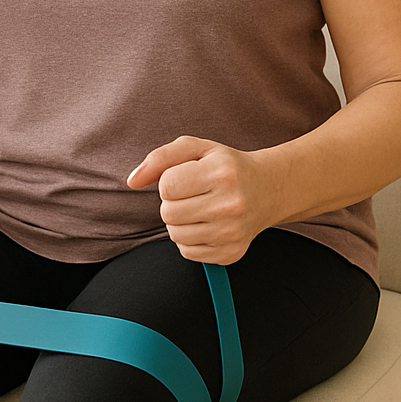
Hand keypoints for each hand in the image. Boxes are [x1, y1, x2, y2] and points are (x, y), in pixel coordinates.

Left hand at [127, 135, 272, 265]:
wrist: (268, 189)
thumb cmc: (226, 166)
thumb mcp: (196, 149)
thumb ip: (160, 158)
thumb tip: (132, 181)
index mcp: (222, 173)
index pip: (167, 185)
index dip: (169, 181)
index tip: (186, 177)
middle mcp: (230, 204)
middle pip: (168, 212)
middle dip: (172, 202)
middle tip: (193, 194)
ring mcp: (232, 232)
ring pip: (175, 234)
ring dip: (179, 222)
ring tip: (199, 208)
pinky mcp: (231, 253)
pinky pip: (187, 252)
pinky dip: (190, 239)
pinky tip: (207, 224)